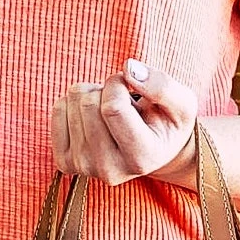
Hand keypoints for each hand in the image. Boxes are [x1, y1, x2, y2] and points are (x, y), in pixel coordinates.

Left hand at [50, 59, 197, 186]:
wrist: (153, 150)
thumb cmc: (168, 122)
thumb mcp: (181, 102)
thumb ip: (162, 85)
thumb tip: (128, 68)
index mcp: (141, 159)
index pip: (112, 107)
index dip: (118, 84)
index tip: (131, 88)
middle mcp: (110, 170)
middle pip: (88, 104)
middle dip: (103, 89)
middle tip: (121, 102)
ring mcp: (85, 168)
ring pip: (71, 103)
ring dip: (90, 95)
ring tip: (109, 111)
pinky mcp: (66, 163)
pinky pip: (57, 111)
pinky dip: (73, 103)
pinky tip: (92, 116)